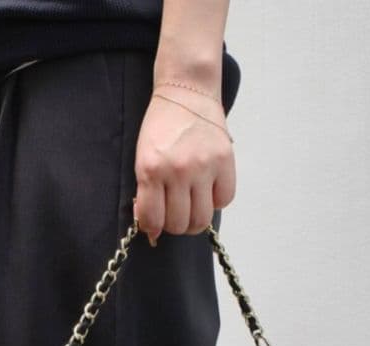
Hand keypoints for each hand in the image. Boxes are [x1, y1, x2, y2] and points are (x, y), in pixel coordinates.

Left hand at [133, 85, 235, 246]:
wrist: (186, 92)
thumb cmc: (161, 127)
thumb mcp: (143, 158)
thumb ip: (146, 193)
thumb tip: (153, 229)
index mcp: (151, 169)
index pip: (153, 220)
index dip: (153, 227)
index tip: (155, 222)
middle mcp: (178, 170)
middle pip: (180, 224)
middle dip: (175, 225)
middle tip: (174, 213)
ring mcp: (204, 166)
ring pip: (202, 219)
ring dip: (195, 221)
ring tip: (191, 208)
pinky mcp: (225, 161)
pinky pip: (224, 200)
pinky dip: (215, 202)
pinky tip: (208, 191)